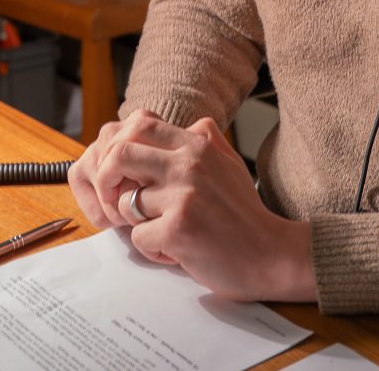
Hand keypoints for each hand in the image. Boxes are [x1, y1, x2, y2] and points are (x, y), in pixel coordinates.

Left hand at [70, 109, 314, 301]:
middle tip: (116, 201)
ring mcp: (183, 196)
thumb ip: (206, 139)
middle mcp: (188, 164)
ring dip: (135, 223)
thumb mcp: (229, 162)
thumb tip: (187, 124)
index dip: (120, 146)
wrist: (271, 254)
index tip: (123, 171)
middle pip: (119, 154)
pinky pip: (138, 237)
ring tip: (161, 232)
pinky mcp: (177, 229)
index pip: (140, 124)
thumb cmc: (245, 213)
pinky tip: (176, 251)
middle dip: (106, 180)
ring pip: (125, 202)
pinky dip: (152, 250)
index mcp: (197, 145)